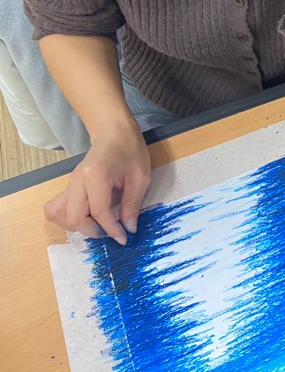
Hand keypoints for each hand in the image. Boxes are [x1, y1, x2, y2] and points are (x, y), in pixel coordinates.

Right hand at [43, 121, 150, 244]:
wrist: (115, 133)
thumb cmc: (130, 151)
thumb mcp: (140, 178)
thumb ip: (132, 205)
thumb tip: (128, 229)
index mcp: (96, 176)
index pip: (98, 212)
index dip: (111, 230)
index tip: (124, 238)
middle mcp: (77, 180)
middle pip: (73, 217)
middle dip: (92, 231)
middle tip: (111, 232)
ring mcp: (69, 182)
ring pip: (58, 215)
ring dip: (77, 226)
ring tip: (98, 225)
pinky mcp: (68, 185)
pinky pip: (57, 208)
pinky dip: (69, 218)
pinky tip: (88, 217)